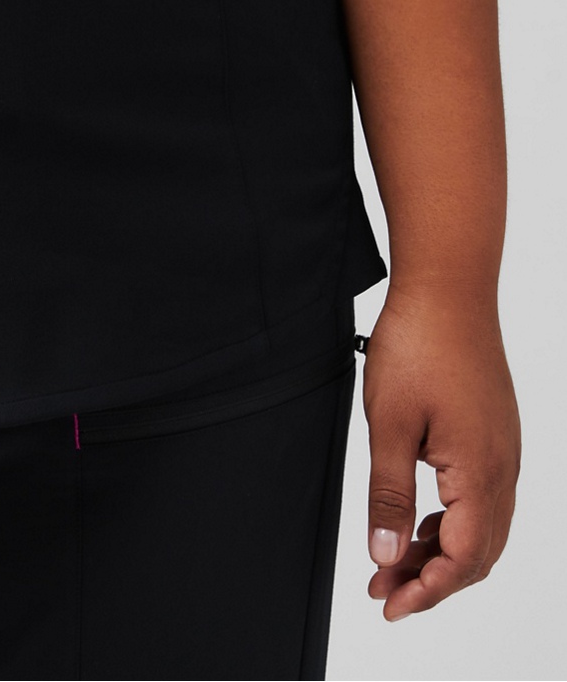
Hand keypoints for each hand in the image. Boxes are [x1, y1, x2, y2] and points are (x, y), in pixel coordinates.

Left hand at [361, 285, 520, 620]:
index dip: (425, 592)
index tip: (387, 602)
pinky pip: (483, 495)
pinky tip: (419, 514)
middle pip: (479, 552)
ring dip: (441, 549)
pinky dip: (452, 518)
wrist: (447, 287)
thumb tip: (387, 554)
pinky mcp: (495, 431)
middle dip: (432, 579)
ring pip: (483, 525)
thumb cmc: (419, 345)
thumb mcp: (388, 426)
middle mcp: (503, 466)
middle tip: (384, 586)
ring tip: (393, 555)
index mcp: (480, 472)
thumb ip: (389, 496)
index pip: (462, 560)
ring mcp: (504, 448)